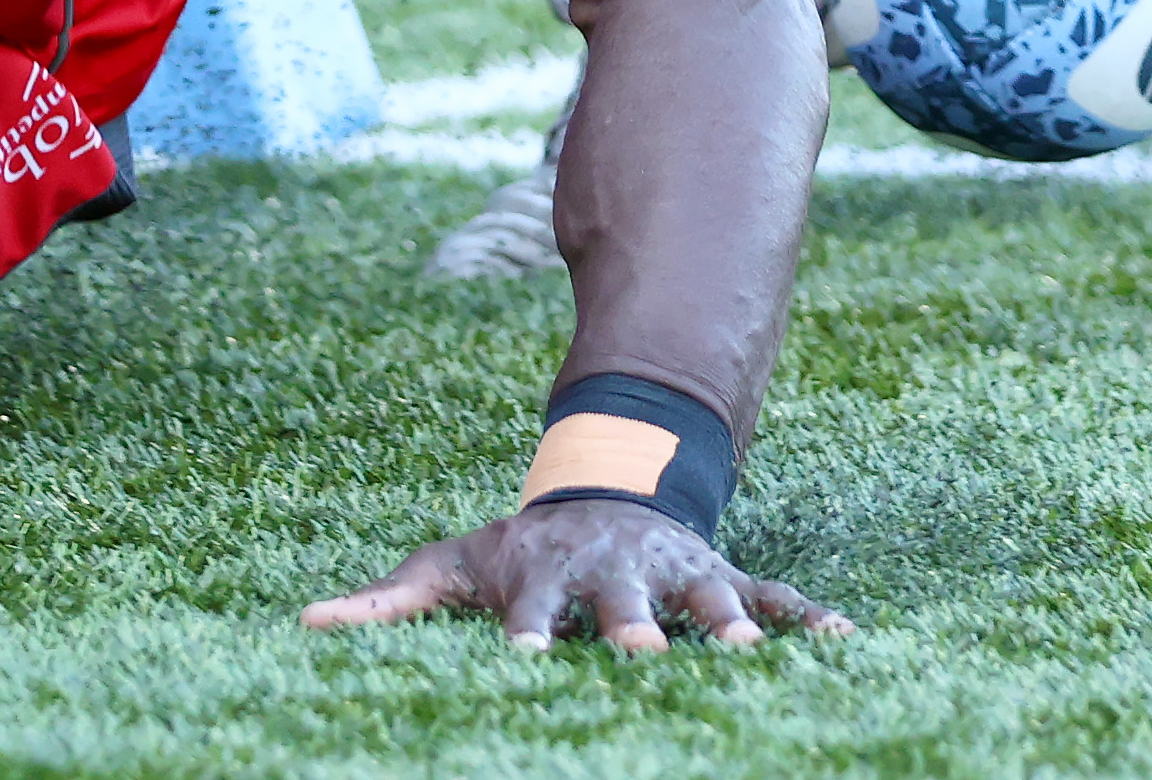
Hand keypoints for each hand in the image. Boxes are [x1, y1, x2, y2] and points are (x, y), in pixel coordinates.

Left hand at [305, 502, 846, 653]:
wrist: (601, 487)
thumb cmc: (520, 550)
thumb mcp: (451, 564)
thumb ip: (384, 601)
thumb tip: (302, 623)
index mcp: (548, 576)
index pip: (532, 609)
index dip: (527, 634)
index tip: (522, 664)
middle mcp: (616, 572)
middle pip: (624, 603)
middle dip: (633, 627)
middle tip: (640, 654)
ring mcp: (676, 572)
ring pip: (707, 596)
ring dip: (727, 623)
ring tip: (749, 655)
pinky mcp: (723, 577)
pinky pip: (777, 593)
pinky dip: (812, 617)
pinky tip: (849, 642)